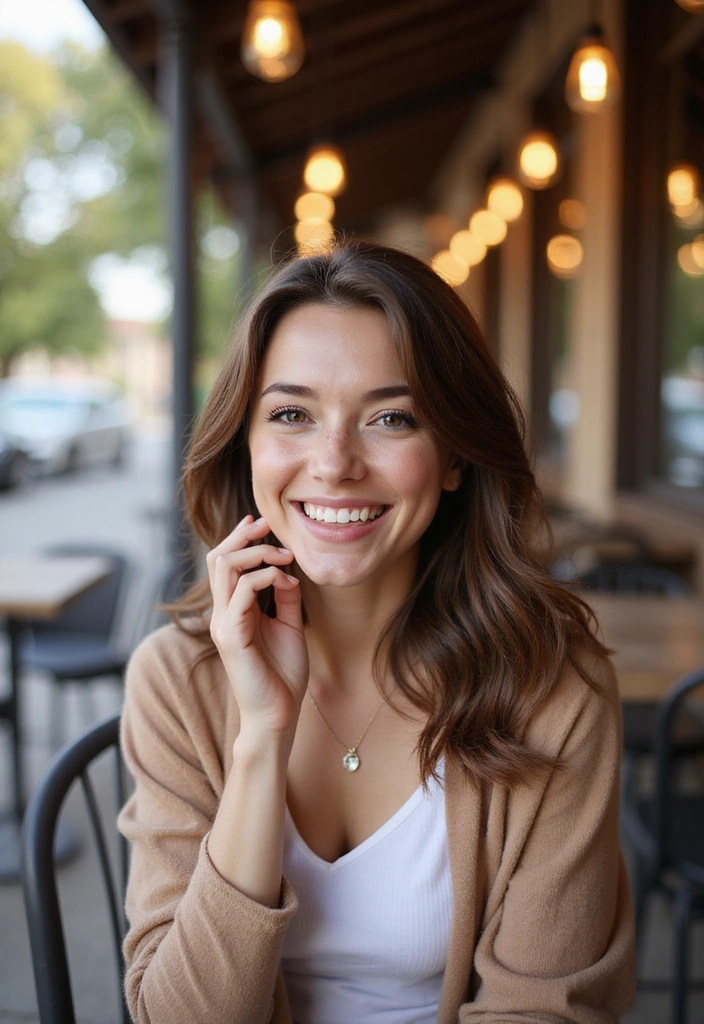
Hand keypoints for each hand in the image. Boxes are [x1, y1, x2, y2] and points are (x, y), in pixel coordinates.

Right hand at [206, 515, 307, 739]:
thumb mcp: (288, 625)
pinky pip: (242, 592)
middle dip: (243, 536)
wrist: (278, 714)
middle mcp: (221, 614)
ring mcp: (222, 624)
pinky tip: (285, 582)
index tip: (263, 524)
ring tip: (282, 555)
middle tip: (269, 526)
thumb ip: (284, 597)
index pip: (224, 563)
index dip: (239, 538)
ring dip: (255, 553)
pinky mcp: (230, 636)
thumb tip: (287, 569)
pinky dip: (265, 578)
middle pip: (217, 558)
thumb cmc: (282, 674)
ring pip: (224, 568)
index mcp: (232, 610)